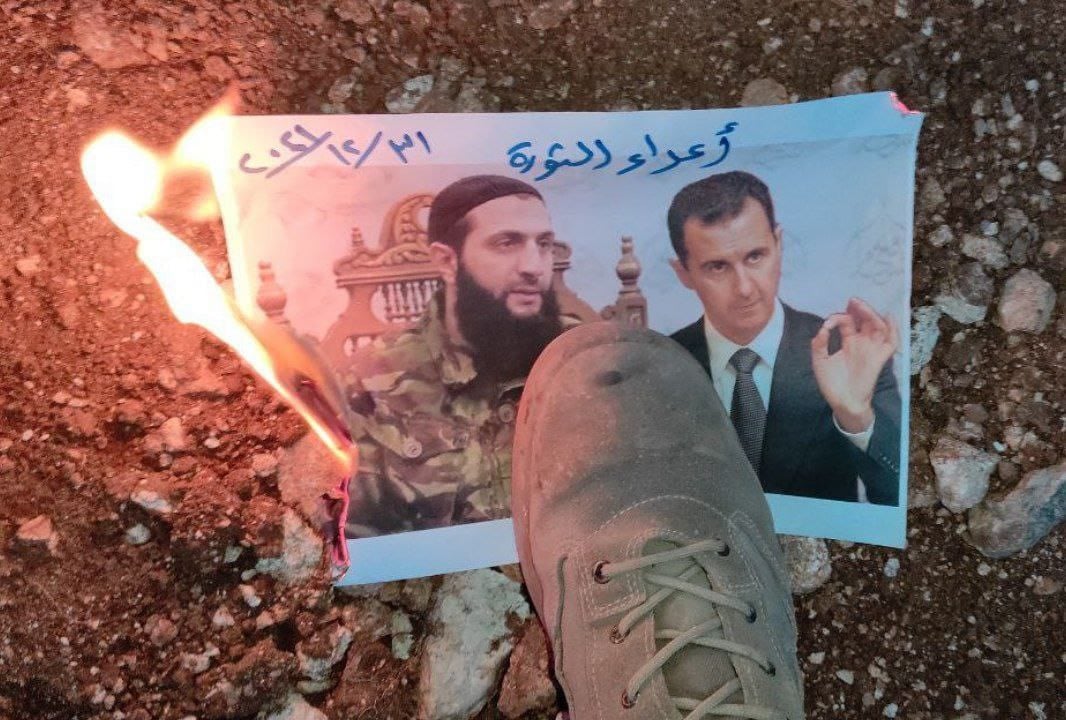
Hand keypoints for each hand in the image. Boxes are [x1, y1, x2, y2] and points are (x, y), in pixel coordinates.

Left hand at [811, 298, 898, 432]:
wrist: (843, 402)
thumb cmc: (831, 383)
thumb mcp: (820, 361)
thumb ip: (819, 345)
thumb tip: (823, 328)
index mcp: (848, 342)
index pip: (847, 323)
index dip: (838, 318)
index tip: (828, 323)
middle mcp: (862, 343)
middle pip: (865, 320)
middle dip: (860, 309)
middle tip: (852, 300)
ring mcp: (872, 350)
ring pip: (878, 327)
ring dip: (872, 315)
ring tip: (862, 306)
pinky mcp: (879, 358)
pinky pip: (891, 342)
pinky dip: (893, 330)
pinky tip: (888, 318)